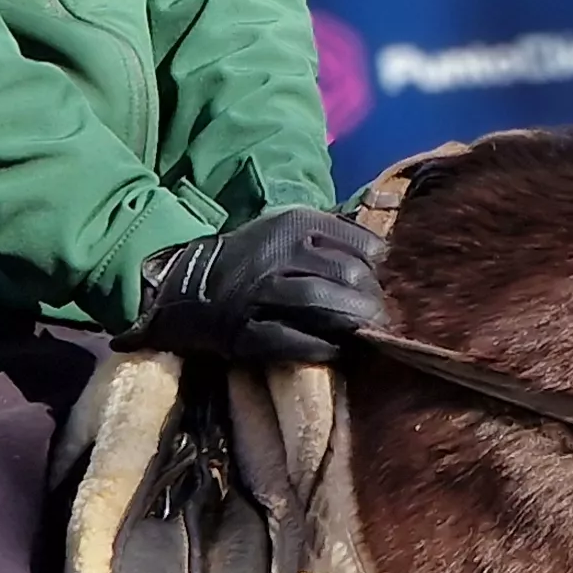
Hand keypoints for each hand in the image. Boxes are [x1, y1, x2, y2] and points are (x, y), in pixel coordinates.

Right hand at [123, 208, 384, 363]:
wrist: (188, 283)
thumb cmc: (255, 256)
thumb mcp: (288, 228)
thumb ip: (332, 235)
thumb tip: (384, 254)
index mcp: (295, 223)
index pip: (359, 244)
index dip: (377, 266)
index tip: (378, 279)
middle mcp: (278, 252)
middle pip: (345, 275)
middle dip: (370, 299)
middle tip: (379, 314)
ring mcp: (258, 292)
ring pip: (318, 304)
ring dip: (350, 322)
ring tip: (364, 332)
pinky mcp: (244, 330)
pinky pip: (289, 340)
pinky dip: (318, 347)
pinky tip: (335, 349)